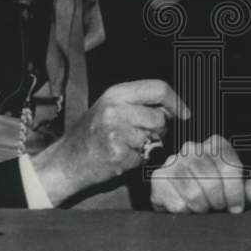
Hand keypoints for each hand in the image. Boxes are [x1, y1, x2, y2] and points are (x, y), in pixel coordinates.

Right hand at [32, 80, 188, 205]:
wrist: (66, 162)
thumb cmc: (92, 134)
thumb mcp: (111, 107)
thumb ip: (139, 102)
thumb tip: (174, 108)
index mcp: (116, 93)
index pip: (158, 88)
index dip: (176, 101)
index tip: (185, 113)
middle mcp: (116, 109)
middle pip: (160, 117)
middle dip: (161, 130)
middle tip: (145, 136)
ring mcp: (116, 131)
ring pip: (156, 137)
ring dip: (150, 146)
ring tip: (130, 146)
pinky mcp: (118, 153)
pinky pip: (145, 156)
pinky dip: (139, 160)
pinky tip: (123, 157)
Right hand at [150, 134, 250, 213]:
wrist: (178, 196)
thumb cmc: (208, 190)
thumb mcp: (231, 188)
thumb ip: (250, 189)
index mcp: (215, 145)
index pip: (230, 167)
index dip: (235, 193)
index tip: (236, 208)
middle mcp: (193, 148)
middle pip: (212, 181)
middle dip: (218, 202)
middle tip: (217, 208)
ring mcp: (174, 161)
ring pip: (195, 193)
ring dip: (202, 208)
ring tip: (202, 208)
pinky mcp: (159, 179)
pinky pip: (178, 203)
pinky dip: (186, 213)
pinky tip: (187, 208)